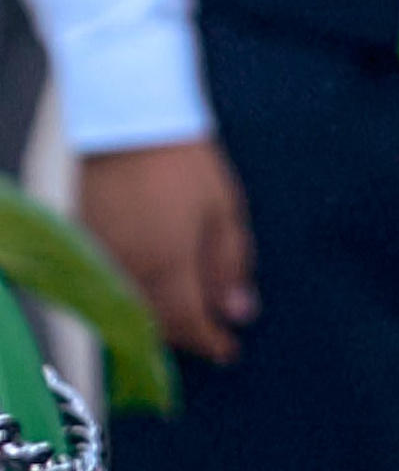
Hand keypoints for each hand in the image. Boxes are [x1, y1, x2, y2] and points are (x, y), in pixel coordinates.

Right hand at [77, 137, 258, 364]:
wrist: (130, 120)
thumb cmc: (186, 161)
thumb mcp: (224, 210)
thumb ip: (231, 266)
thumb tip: (241, 313)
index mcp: (168, 265)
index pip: (189, 324)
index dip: (211, 342)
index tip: (230, 350)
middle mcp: (129, 272)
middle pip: (158, 325)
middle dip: (187, 335)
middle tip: (211, 334)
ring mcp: (102, 260)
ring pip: (132, 310)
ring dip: (160, 321)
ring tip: (187, 314)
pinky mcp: (85, 245)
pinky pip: (111, 288)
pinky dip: (135, 298)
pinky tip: (154, 290)